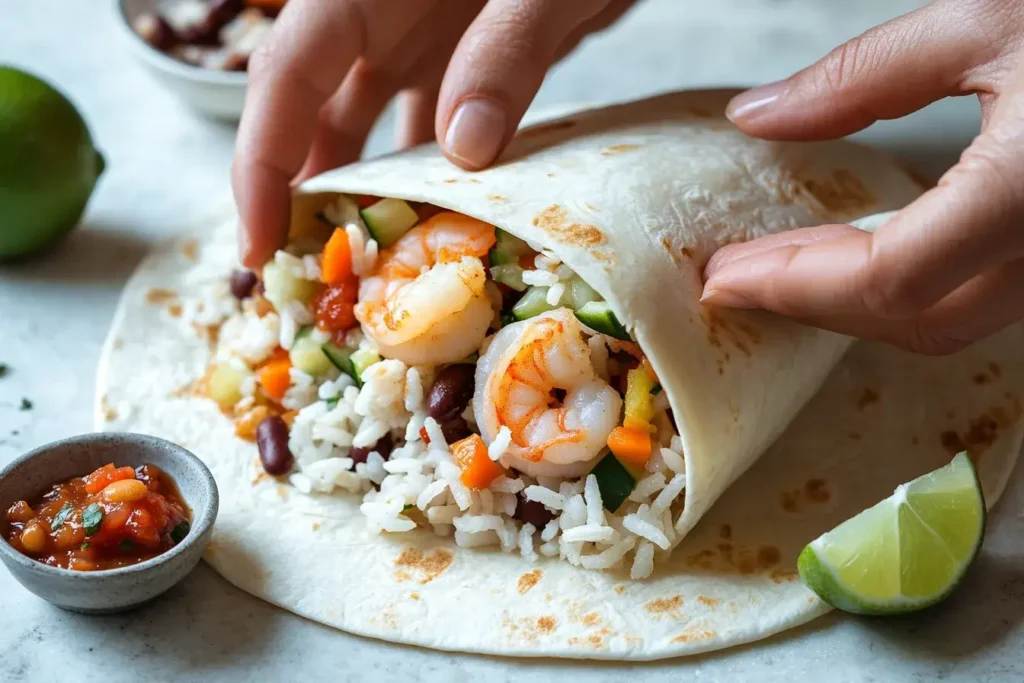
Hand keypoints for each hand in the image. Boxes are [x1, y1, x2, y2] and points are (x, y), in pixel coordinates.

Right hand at [233, 0, 633, 267]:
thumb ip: (505, 51)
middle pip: (314, 109)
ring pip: (371, 127)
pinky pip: (435, 128)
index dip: (261, 159)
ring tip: (364, 264)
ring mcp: (429, 40)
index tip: (258, 240)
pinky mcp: (472, 61)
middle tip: (303, 270)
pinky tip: (440, 225)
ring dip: (363, 190)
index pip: (287, 74)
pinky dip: (431, 176)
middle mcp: (385, 16)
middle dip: (298, 189)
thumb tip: (463, 149)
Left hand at [702, 0, 1023, 354]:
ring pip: (950, 318)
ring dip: (856, 304)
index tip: (726, 276)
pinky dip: (905, 287)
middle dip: (814, 304)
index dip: (797, 285)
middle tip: (738, 281)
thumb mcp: (988, 18)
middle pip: (914, 318)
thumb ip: (863, 77)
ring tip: (782, 270)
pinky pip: (979, 294)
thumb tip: (759, 115)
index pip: (891, 278)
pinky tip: (860, 254)